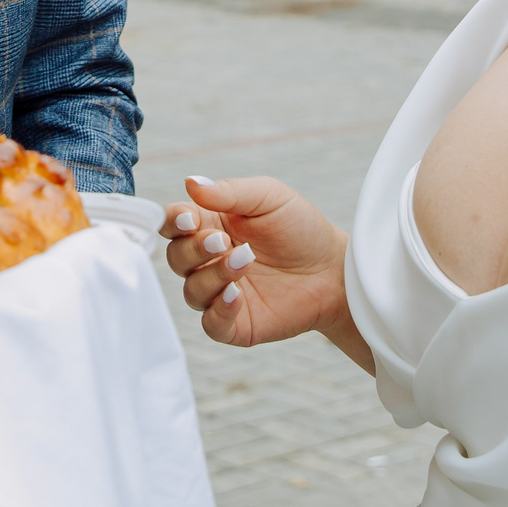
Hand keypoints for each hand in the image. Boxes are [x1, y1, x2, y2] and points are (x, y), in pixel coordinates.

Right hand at [160, 175, 353, 350]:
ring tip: (246, 261)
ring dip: (213, 276)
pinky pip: (210, 324)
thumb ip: (228, 191)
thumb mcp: (268, 197)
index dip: (174, 222)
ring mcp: (219, 293)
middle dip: (194, 249)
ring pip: (191, 291)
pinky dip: (218, 310)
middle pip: (175, 258)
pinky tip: (237, 295)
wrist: (334, 269)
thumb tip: (190, 182)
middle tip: (223, 241)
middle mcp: (209, 260)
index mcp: (210, 225)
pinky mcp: (235, 324)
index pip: (173, 224)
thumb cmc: (300, 228)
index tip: (191, 219)